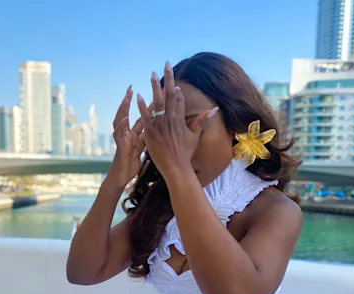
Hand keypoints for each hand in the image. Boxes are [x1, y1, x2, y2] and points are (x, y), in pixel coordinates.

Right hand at [107, 86, 145, 187]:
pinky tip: (123, 118)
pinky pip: (119, 135)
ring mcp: (121, 139)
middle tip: (130, 88)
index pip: (140, 116)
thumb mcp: (142, 148)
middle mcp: (126, 134)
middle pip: (126, 114)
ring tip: (126, 98)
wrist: (122, 177)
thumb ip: (146, 138)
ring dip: (122, 109)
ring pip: (120, 121)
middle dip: (128, 101)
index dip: (146, 106)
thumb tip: (154, 130)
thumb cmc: (131, 164)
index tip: (150, 94)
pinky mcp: (120, 147)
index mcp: (134, 133)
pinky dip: (121, 126)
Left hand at [136, 61, 216, 181]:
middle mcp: (170, 120)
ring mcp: (159, 126)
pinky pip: (146, 117)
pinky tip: (139, 95)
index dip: (177, 88)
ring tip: (152, 73)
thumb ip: (202, 120)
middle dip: (168, 79)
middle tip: (166, 65)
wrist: (176, 168)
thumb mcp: (195, 136)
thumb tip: (215, 109)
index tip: (176, 79)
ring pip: (156, 103)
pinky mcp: (150, 133)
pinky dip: (142, 106)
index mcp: (180, 120)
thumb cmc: (186, 153)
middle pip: (169, 95)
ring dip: (154, 87)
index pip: (179, 99)